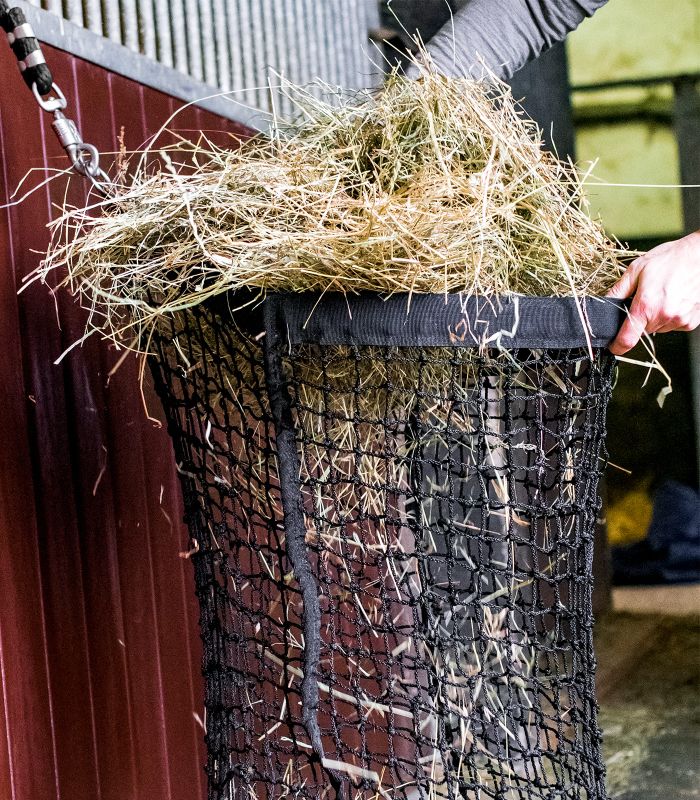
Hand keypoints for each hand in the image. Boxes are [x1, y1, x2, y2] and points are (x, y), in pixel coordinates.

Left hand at [606, 230, 699, 354]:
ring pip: (658, 327)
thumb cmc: (672, 259)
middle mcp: (663, 315)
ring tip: (664, 295)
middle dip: (640, 318)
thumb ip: (618, 290)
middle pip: (642, 329)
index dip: (617, 346)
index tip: (613, 347)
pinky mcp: (690, 322)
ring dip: (656, 316)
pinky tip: (675, 299)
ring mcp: (679, 320)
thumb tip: (605, 303)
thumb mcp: (637, 269)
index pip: (627, 338)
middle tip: (647, 298)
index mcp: (646, 305)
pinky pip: (673, 325)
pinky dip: (670, 316)